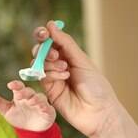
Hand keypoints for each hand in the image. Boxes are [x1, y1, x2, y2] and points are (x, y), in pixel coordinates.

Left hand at [0, 80, 55, 130]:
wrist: (31, 130)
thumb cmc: (19, 116)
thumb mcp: (7, 111)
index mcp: (20, 95)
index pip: (18, 87)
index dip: (16, 85)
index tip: (10, 85)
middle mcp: (30, 97)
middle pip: (29, 91)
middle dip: (25, 92)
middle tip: (19, 94)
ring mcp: (40, 103)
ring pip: (39, 97)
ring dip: (36, 98)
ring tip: (30, 101)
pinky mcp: (48, 111)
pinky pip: (47, 107)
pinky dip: (45, 107)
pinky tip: (42, 108)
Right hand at [32, 21, 137, 137]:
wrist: (99, 112)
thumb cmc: (96, 86)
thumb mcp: (82, 60)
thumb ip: (65, 43)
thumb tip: (51, 24)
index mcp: (70, 55)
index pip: (52, 40)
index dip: (44, 34)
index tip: (43, 32)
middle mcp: (59, 65)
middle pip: (41, 51)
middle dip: (44, 49)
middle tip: (54, 54)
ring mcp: (53, 78)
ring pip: (39, 63)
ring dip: (49, 63)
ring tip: (65, 69)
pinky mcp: (48, 91)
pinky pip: (41, 76)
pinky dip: (50, 73)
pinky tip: (64, 77)